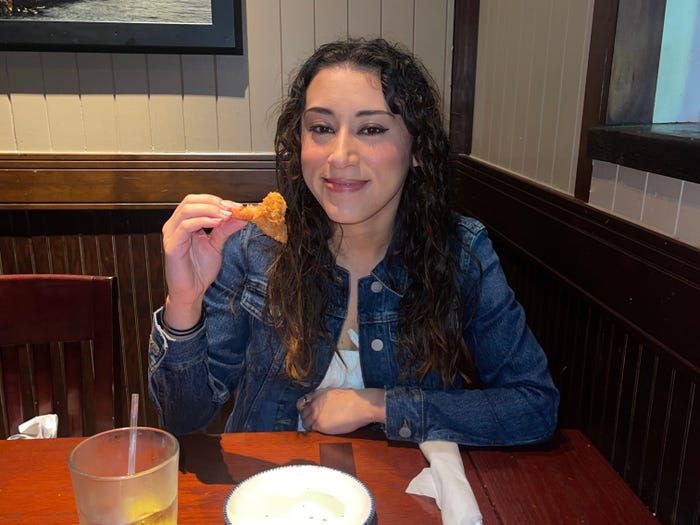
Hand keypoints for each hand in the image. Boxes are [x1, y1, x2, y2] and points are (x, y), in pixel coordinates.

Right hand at [162, 194, 246, 328]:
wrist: (192, 292)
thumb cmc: (200, 270)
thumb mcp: (216, 244)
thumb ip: (225, 229)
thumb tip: (241, 215)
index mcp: (184, 223)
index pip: (197, 201)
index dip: (217, 200)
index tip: (237, 206)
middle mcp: (175, 225)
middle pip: (190, 201)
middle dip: (213, 202)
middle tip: (232, 209)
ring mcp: (171, 235)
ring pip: (187, 210)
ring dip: (210, 209)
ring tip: (226, 215)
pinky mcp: (172, 246)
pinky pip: (185, 226)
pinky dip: (202, 221)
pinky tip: (217, 223)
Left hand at [296, 388, 385, 433]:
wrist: (360, 405)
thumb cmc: (353, 400)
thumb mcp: (333, 393)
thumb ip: (323, 399)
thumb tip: (320, 406)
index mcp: (317, 393)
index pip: (301, 402)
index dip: (304, 409)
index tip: (308, 413)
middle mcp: (314, 403)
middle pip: (302, 414)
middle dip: (307, 418)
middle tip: (315, 422)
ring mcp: (315, 414)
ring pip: (305, 423)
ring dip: (311, 426)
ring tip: (320, 427)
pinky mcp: (320, 425)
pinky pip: (312, 430)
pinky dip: (316, 431)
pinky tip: (324, 430)